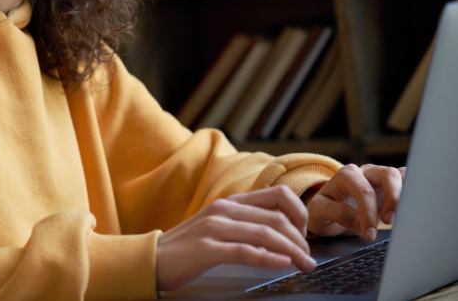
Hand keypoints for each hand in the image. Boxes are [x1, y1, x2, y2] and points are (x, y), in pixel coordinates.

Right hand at [156, 186, 316, 290]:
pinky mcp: (207, 249)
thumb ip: (246, 224)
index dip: (300, 214)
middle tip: (308, 258)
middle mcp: (225, 211)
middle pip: (277, 218)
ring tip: (303, 265)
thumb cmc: (188, 247)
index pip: (278, 195)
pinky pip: (245, 251)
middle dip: (300, 240)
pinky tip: (282, 265)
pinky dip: (269, 258)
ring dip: (291, 251)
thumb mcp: (219, 226)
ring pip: (266, 234)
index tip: (304, 235)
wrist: (152, 258)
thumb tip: (281, 235)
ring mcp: (214, 228)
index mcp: (231, 203)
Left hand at [305, 164, 405, 239]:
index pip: (364, 191)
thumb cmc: (321, 212)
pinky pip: (407, 181)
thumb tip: (360, 221)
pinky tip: (410, 208)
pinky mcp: (390, 187)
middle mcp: (364, 173)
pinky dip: (412, 192)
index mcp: (346, 176)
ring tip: (399, 218)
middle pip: (388, 175)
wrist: (327, 214)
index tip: (369, 234)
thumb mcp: (317, 213)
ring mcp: (379, 178)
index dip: (369, 213)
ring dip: (404, 197)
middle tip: (389, 222)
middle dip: (393, 200)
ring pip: (401, 176)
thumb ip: (336, 213)